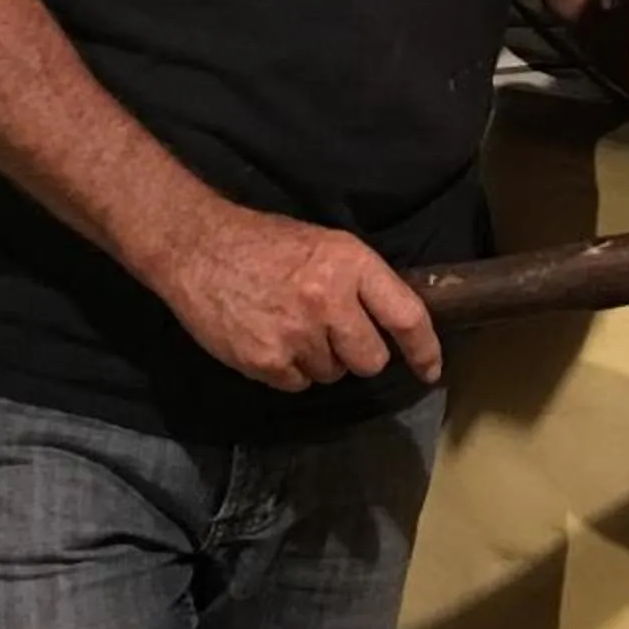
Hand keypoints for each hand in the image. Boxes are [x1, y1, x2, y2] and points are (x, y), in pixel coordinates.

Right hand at [156, 202, 441, 393]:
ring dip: (319, 359)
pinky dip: (288, 369)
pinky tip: (270, 338)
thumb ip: (361, 283)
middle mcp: (329, 300)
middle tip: (332, 332)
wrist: (198, 247)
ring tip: (290, 325)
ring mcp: (296, 334)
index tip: (430, 369)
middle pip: (371, 360)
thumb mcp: (325, 245)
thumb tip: (395, 323)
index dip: (424, 349)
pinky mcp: (266, 360)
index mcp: (350, 263)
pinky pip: (298, 384)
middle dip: (358, 354)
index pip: (406, 316)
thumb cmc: (266, 244)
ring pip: (333, 374)